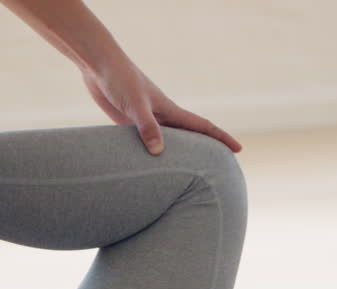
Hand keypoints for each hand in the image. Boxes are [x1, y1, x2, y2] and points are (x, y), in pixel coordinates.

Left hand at [81, 57, 241, 154]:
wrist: (98, 64)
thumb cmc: (119, 79)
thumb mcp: (135, 104)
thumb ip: (147, 127)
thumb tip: (159, 152)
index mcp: (169, 110)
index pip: (202, 127)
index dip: (221, 138)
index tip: (239, 149)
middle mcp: (161, 116)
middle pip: (188, 138)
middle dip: (203, 152)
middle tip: (217, 170)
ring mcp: (145, 119)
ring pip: (166, 142)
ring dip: (175, 156)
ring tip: (185, 175)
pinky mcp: (128, 122)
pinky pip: (142, 142)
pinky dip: (147, 154)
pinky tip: (145, 166)